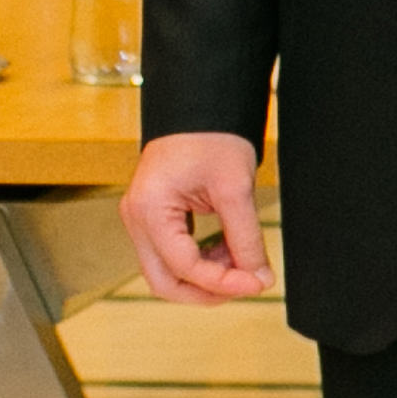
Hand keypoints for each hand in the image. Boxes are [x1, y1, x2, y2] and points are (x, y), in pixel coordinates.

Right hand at [124, 131, 273, 301]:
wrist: (201, 106)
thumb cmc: (212, 136)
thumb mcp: (235, 188)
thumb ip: (246, 238)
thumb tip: (259, 277)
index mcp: (149, 209)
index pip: (184, 266)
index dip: (223, 282)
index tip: (257, 282)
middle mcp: (136, 218)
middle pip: (164, 281)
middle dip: (207, 291)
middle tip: (247, 284)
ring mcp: (141, 219)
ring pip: (167, 272)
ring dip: (206, 276)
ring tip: (242, 259)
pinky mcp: (154, 217)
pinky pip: (173, 254)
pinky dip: (201, 259)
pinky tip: (229, 249)